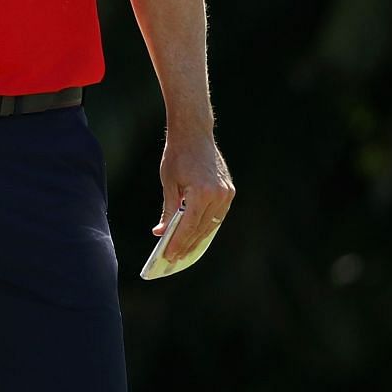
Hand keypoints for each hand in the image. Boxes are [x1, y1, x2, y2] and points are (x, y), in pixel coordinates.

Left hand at [155, 128, 232, 260]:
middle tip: (174, 258)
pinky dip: (206, 225)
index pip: (188, 226)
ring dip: (198, 238)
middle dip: (187, 244)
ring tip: (183, 251)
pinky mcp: (229, 191)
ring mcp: (227, 193)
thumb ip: (168, 211)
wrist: (194, 134)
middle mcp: (218, 195)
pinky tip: (196, 235)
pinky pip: (217, 215)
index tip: (168, 256)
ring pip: (212, 224)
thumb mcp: (169, 183)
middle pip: (201, 228)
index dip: (178, 242)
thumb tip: (161, 232)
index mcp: (201, 192)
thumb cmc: (177, 156)